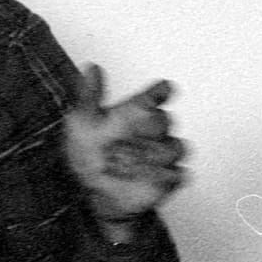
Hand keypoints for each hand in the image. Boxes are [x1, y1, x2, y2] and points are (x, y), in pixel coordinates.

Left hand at [62, 63, 188, 223]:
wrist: (97, 194)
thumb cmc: (90, 157)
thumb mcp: (81, 123)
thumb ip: (88, 95)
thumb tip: (91, 67)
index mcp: (135, 114)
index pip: (156, 95)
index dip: (159, 91)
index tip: (161, 90)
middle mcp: (152, 132)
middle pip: (164, 120)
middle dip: (148, 127)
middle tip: (130, 136)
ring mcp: (162, 154)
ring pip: (176, 146)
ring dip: (155, 154)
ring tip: (134, 161)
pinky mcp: (170, 176)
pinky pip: (180, 172)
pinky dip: (166, 174)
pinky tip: (147, 174)